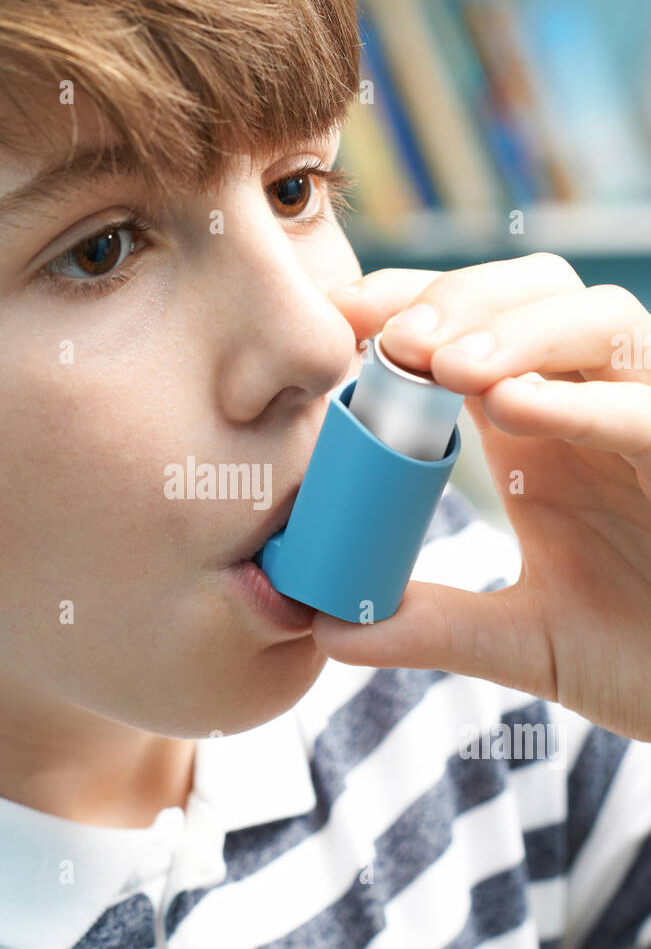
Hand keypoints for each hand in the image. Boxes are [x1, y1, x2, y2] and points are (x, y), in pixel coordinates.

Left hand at [318, 253, 650, 741]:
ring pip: (604, 322)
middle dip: (461, 299)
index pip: (477, 328)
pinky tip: (510, 405)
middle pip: (538, 293)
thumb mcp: (521, 640)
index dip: (413, 305)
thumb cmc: (640, 655)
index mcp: (544, 427)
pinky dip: (583, 401)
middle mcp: (600, 407)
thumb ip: (432, 625)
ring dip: (518, 330)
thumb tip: (328, 627)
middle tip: (391, 339)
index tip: (342, 320)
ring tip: (444, 367)